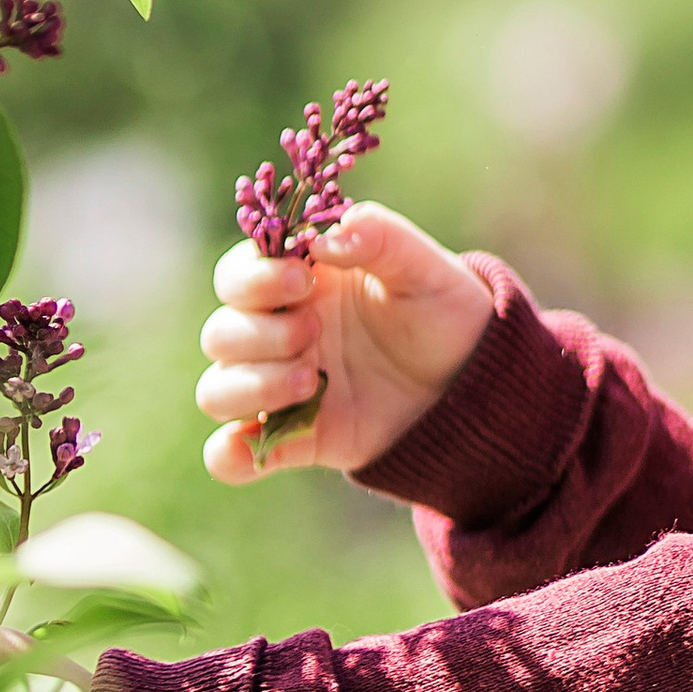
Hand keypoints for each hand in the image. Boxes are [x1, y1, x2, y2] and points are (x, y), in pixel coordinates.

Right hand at [197, 202, 494, 484]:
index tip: (301, 281)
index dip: (253, 278)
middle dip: (260, 334)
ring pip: (217, 391)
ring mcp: (282, 387)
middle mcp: (279, 334)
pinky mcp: (295, 438)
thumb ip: (379, 237)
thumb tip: (321, 239)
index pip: (236, 275)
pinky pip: (233, 454)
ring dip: (252, 386)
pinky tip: (252, 448)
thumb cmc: (444, 312)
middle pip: (221, 334)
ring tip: (314, 381)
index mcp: (299, 285)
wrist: (475, 383)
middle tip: (315, 333)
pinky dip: (230, 455)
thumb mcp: (425, 267)